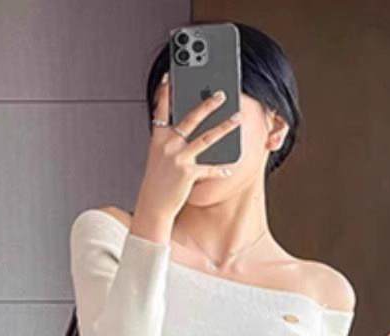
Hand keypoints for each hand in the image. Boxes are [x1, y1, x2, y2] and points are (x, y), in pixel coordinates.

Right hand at [134, 70, 241, 229]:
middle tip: (221, 94)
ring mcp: (179, 158)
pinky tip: (229, 169)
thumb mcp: (158, 156)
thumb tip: (184, 129)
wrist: (153, 206)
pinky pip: (209, 169)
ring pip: (206, 138)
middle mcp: (168, 145)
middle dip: (207, 104)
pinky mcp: (188, 173)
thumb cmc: (157, 182)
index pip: (161, 108)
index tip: (171, 75)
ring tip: (237, 119)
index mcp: (158, 138)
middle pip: (191, 118)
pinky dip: (220, 170)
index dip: (166, 91)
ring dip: (224, 127)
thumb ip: (168, 140)